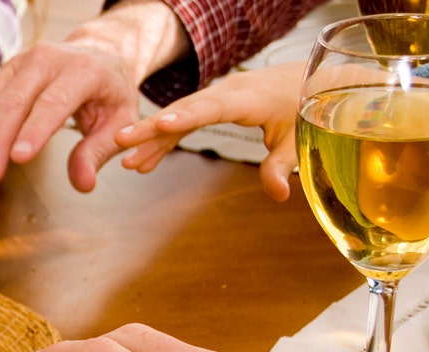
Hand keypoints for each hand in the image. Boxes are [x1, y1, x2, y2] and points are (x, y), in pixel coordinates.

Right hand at [0, 40, 142, 192]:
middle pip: (13, 102)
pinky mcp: (3, 74)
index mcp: (80, 70)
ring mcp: (19, 65)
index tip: (18, 159)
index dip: (34, 130)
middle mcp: (45, 61)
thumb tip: (83, 184)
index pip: (52, 102)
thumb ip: (98, 152)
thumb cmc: (109, 92)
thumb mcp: (119, 121)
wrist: (97, 53)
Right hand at [116, 62, 303, 201]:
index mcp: (251, 98)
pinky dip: (164, 140)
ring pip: (177, 116)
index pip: (214, 108)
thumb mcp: (297, 138)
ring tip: (127, 160)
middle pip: (184, 110)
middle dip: (152, 127)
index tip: (162, 125)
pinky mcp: (209, 104)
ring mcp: (215, 97)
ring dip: (151, 137)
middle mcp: (227, 92)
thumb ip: (282, 165)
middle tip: (122, 142)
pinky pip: (182, 121)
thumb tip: (278, 194)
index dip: (188, 117)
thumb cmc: (303, 108)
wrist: (307, 80)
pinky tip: (145, 160)